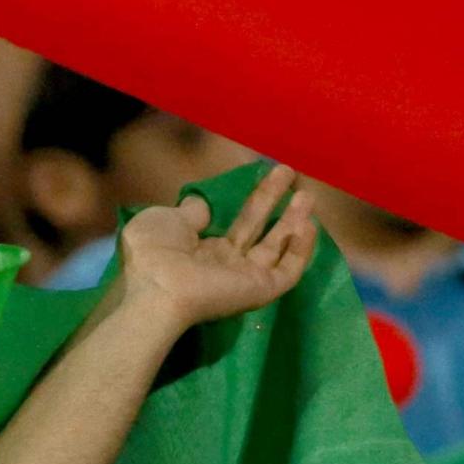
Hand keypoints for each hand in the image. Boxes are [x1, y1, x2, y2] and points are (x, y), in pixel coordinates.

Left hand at [106, 166, 318, 336]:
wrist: (157, 286)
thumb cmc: (154, 251)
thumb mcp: (166, 219)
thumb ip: (191, 212)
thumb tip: (202, 206)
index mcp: (201, 250)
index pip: (234, 224)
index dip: (251, 201)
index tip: (262, 174)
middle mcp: (225, 264)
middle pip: (257, 229)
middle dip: (273, 201)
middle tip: (289, 172)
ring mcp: (244, 278)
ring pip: (276, 248)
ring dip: (293, 222)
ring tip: (307, 195)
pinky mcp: (261, 290)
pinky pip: (288, 272)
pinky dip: (301, 250)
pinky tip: (308, 224)